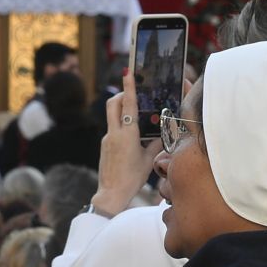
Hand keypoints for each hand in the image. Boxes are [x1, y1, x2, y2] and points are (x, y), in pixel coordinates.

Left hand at [94, 69, 161, 216]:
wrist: (111, 194)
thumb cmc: (132, 178)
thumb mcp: (148, 160)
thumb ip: (155, 143)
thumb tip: (162, 132)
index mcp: (127, 135)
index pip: (127, 105)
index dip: (128, 87)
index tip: (127, 73)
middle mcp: (114, 134)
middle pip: (112, 104)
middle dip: (120, 94)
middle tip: (131, 92)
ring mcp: (107, 139)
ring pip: (112, 117)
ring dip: (122, 111)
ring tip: (137, 117)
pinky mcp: (104, 146)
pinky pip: (113, 129)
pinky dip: (122, 126)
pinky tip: (132, 138)